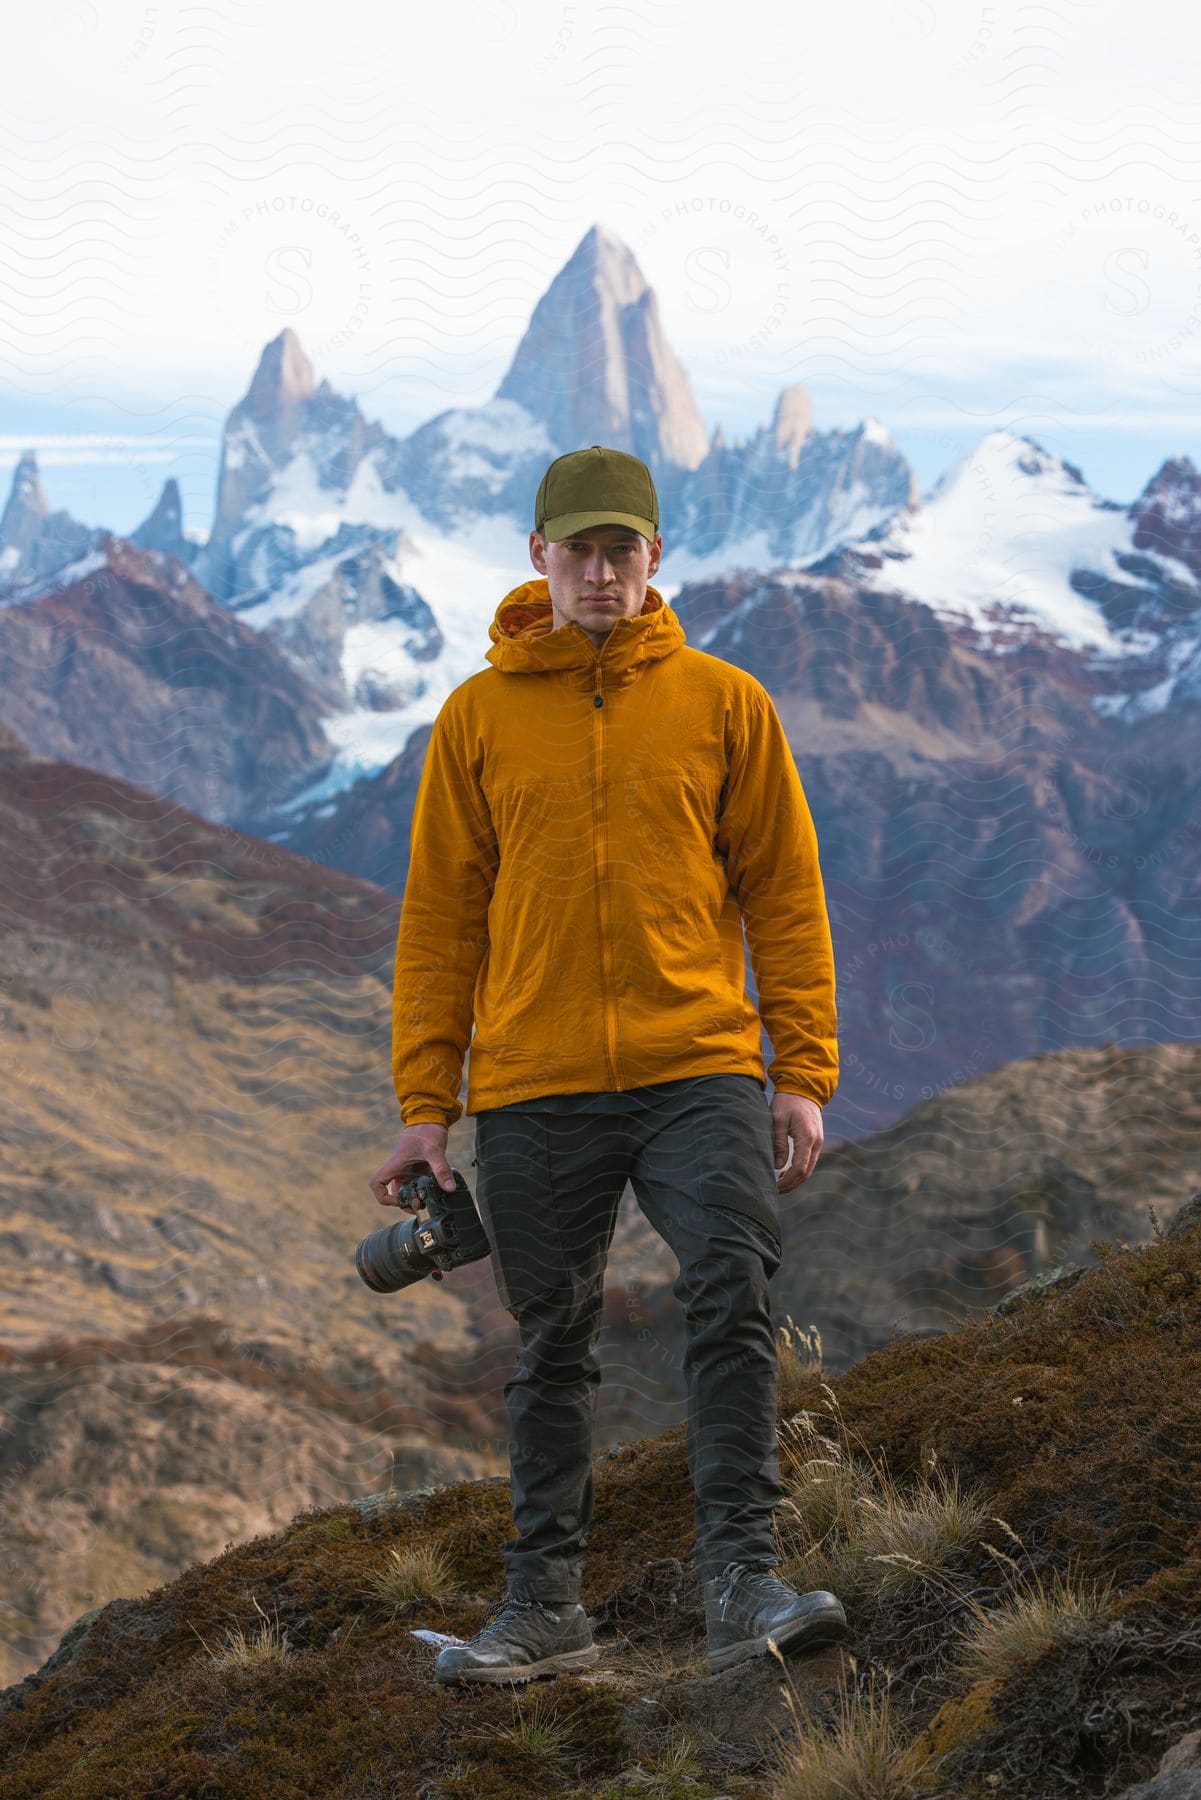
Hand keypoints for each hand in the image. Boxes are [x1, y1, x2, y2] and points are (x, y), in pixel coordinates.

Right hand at [368, 1126, 456, 1281]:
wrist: (432, 1116)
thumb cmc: (427, 1130)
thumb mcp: (435, 1151)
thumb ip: (441, 1169)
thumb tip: (449, 1188)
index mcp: (396, 1164)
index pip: (377, 1184)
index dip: (383, 1196)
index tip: (399, 1200)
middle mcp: (400, 1169)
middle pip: (396, 1192)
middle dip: (407, 1202)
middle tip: (423, 1206)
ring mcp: (409, 1169)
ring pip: (409, 1189)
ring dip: (419, 1196)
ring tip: (432, 1201)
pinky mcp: (419, 1168)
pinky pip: (420, 1183)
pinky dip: (428, 1188)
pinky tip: (440, 1189)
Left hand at [770, 1092, 823, 1191]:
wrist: (803, 1087)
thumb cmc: (787, 1101)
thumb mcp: (777, 1120)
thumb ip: (778, 1143)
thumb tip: (778, 1166)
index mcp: (807, 1137)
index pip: (799, 1168)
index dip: (787, 1181)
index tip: (774, 1187)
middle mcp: (816, 1142)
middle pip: (806, 1172)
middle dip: (791, 1184)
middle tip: (774, 1191)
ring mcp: (818, 1142)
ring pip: (809, 1168)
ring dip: (795, 1179)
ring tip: (778, 1184)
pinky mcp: (816, 1140)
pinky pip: (809, 1161)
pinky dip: (799, 1171)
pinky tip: (785, 1173)